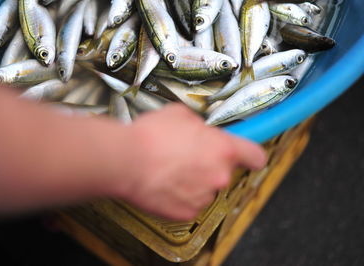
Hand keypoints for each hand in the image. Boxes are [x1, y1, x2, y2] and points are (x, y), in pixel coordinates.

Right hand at [118, 104, 266, 220]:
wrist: (126, 160)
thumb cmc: (151, 136)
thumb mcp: (180, 114)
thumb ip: (200, 125)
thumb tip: (200, 131)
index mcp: (223, 149)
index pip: (255, 156)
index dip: (251, 156)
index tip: (248, 156)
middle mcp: (219, 176)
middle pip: (224, 172)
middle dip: (209, 165)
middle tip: (186, 157)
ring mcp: (203, 197)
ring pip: (205, 188)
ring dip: (194, 181)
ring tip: (169, 170)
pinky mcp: (186, 213)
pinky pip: (189, 203)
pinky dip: (180, 196)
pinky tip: (164, 184)